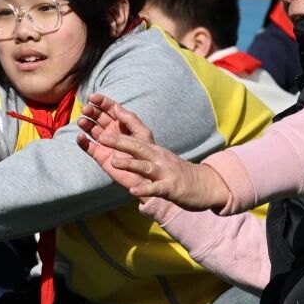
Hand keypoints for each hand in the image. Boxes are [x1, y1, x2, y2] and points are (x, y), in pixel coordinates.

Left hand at [76, 93, 230, 210]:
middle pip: (137, 146)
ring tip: (114, 161)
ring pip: (145, 166)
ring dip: (130, 163)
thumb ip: (134, 140)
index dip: (118, 121)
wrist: (200, 185)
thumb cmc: (171, 168)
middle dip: (119, 141)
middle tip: (102, 137)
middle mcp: (157, 156)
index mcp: (150, 147)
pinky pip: (155, 188)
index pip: (133, 130)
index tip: (105, 114)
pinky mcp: (170, 188)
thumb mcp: (153, 152)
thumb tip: (117, 116)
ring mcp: (164, 171)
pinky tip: (133, 190)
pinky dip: (144, 189)